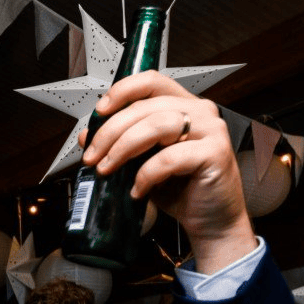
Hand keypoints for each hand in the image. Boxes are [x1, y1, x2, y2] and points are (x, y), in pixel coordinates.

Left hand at [79, 70, 256, 272]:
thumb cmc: (180, 190)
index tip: (98, 112)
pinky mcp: (216, 153)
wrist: (210, 221)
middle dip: (111, 131)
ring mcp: (212, 130)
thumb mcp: (142, 164)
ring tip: (108, 169)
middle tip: (92, 157)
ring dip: (124, 147)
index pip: (151, 82)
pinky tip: (137, 190)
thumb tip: (87, 136)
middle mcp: (200, 111)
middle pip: (146, 107)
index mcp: (183, 106)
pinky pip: (171, 157)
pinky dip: (147, 174)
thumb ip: (120, 145)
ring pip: (158, 125)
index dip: (122, 91)